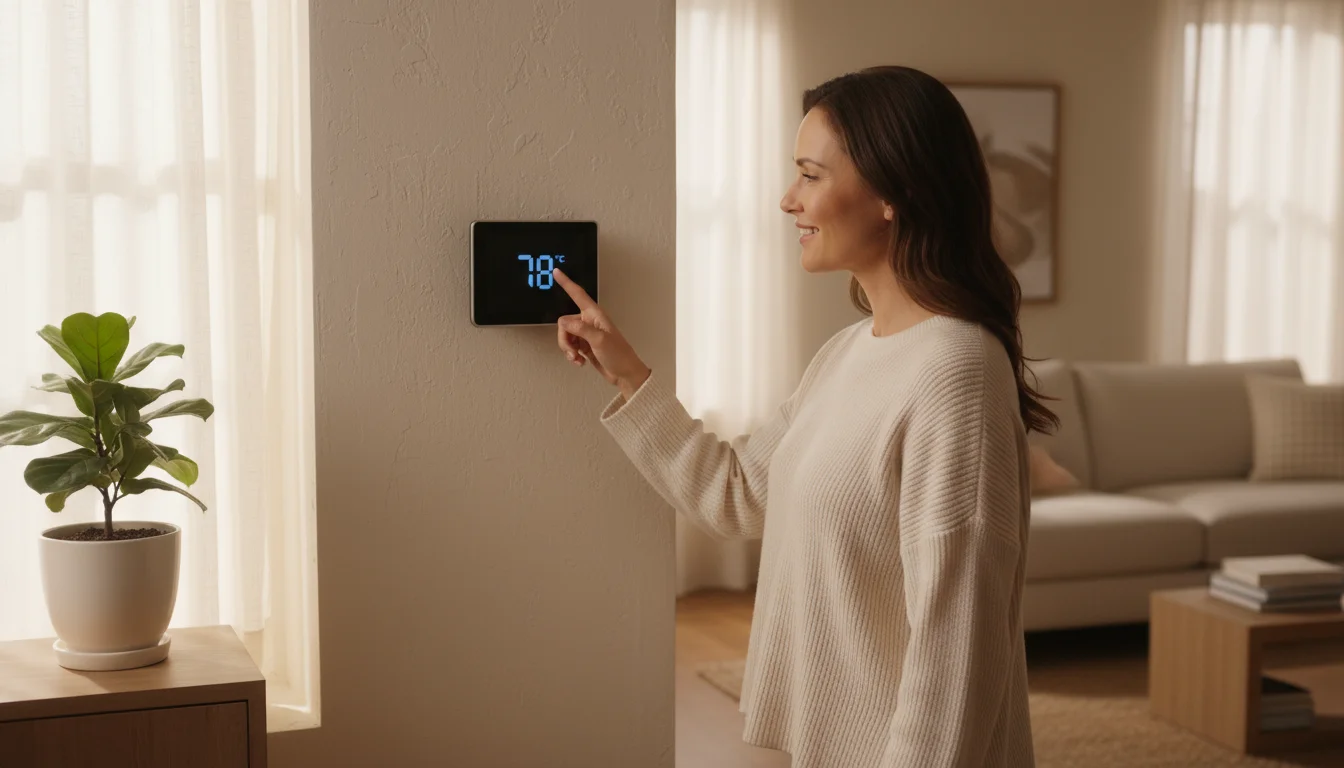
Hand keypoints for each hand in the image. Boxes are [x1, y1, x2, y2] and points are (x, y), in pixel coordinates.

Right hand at [554, 269, 650, 398]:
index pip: (577, 294)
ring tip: (577, 357)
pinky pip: (570, 346)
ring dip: (568, 349)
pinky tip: (580, 360)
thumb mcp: (600, 340)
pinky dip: (571, 354)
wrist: (624, 374)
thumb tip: (565, 323)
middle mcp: (589, 322)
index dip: (566, 283)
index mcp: (595, 315)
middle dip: (565, 338)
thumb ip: (580, 329)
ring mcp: (586, 334)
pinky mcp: (584, 345)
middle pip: (565, 323)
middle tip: (573, 350)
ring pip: (565, 336)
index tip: (557, 272)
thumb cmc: (619, 355)